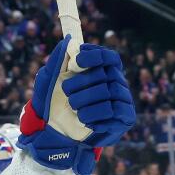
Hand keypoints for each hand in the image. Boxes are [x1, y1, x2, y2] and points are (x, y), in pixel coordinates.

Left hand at [18, 38, 134, 174]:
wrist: (56, 133)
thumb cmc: (55, 103)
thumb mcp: (50, 81)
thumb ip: (58, 61)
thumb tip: (68, 41)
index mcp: (103, 71)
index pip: (109, 57)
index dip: (95, 56)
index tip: (76, 61)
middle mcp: (117, 83)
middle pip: (106, 75)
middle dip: (81, 83)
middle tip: (66, 92)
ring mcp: (122, 100)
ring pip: (108, 93)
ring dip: (84, 101)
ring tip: (73, 108)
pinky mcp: (124, 118)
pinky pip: (114, 111)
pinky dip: (94, 115)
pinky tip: (84, 119)